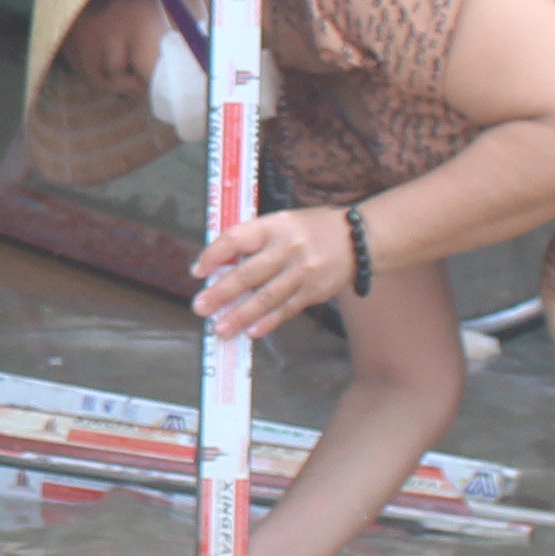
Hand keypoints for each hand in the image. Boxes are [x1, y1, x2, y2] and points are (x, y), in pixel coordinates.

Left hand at [192, 208, 353, 339]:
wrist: (356, 240)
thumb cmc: (307, 231)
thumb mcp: (279, 223)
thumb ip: (251, 240)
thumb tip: (217, 264)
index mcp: (273, 226)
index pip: (236, 239)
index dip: (214, 255)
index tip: (197, 272)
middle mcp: (288, 248)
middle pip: (249, 273)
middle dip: (222, 293)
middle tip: (200, 307)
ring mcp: (303, 272)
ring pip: (267, 297)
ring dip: (241, 315)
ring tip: (220, 329)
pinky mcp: (315, 292)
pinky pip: (287, 309)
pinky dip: (268, 322)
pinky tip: (251, 332)